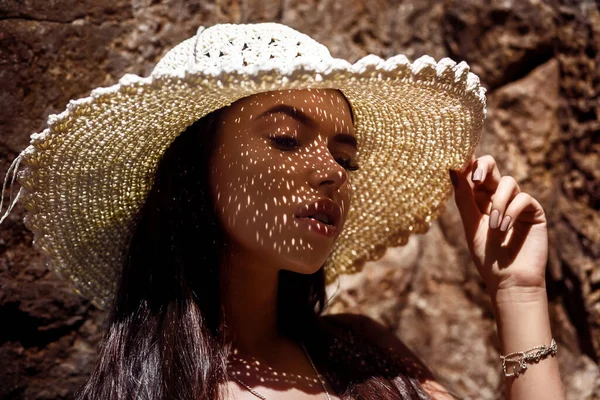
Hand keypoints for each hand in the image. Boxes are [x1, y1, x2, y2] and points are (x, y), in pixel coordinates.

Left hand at [449, 155, 547, 301]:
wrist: (509, 281)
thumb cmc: (486, 256)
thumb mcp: (471, 225)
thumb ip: (463, 197)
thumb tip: (453, 168)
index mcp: (478, 200)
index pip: (473, 173)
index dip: (467, 163)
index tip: (459, 159)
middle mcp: (497, 198)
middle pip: (491, 168)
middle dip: (483, 167)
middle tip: (475, 178)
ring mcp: (516, 203)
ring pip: (507, 182)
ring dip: (498, 203)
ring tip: (494, 227)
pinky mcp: (533, 212)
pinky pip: (522, 198)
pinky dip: (511, 212)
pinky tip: (505, 229)